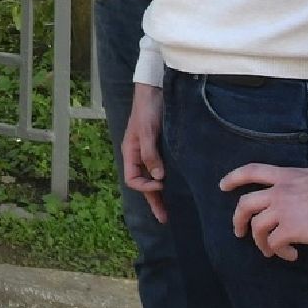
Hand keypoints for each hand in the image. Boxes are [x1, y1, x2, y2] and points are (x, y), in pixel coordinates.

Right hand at [122, 83, 166, 222]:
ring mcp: (149, 152)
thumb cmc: (147, 109)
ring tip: (171, 210)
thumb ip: (150, 153)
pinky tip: (177, 186)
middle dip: (153, 200)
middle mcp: (138, 155)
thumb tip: (158, 177)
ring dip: (160, 194)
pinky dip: (167, 180)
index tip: (162, 184)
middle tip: (165, 218)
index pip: (133, 179)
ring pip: (153, 178)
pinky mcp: (160, 147)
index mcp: (130, 152)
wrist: (154, 89)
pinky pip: (161, 169)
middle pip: (143, 183)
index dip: (146, 186)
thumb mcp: (147, 131)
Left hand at [219, 115, 307, 260]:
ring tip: (272, 251)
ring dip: (262, 242)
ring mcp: (283, 211)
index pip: (252, 171)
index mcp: (288, 175)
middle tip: (240, 232)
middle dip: (238, 219)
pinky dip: (279, 251)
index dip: (234, 178)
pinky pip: (275, 243)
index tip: (222, 186)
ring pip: (257, 227)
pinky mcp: (291, 229)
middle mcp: (279, 191)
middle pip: (245, 204)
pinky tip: (292, 255)